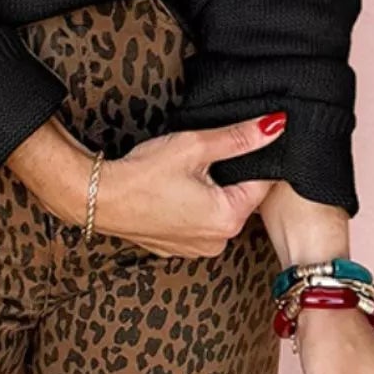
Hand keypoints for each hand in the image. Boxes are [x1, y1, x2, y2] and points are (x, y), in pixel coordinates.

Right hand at [7, 112, 286, 258]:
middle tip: (203, 157)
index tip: (238, 143)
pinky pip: (198, 223)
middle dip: (230, 175)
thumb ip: (239, 137)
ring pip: (219, 210)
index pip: (263, 182)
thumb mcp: (195, 146)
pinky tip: (172, 191)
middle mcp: (218, 240)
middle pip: (242, 197)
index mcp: (229, 217)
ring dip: (211, 191)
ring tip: (184, 174)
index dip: (254, 157)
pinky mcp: (178, 247)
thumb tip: (275, 125)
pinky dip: (192, 206)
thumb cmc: (142, 174)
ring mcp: (197, 248)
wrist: (98, 197)